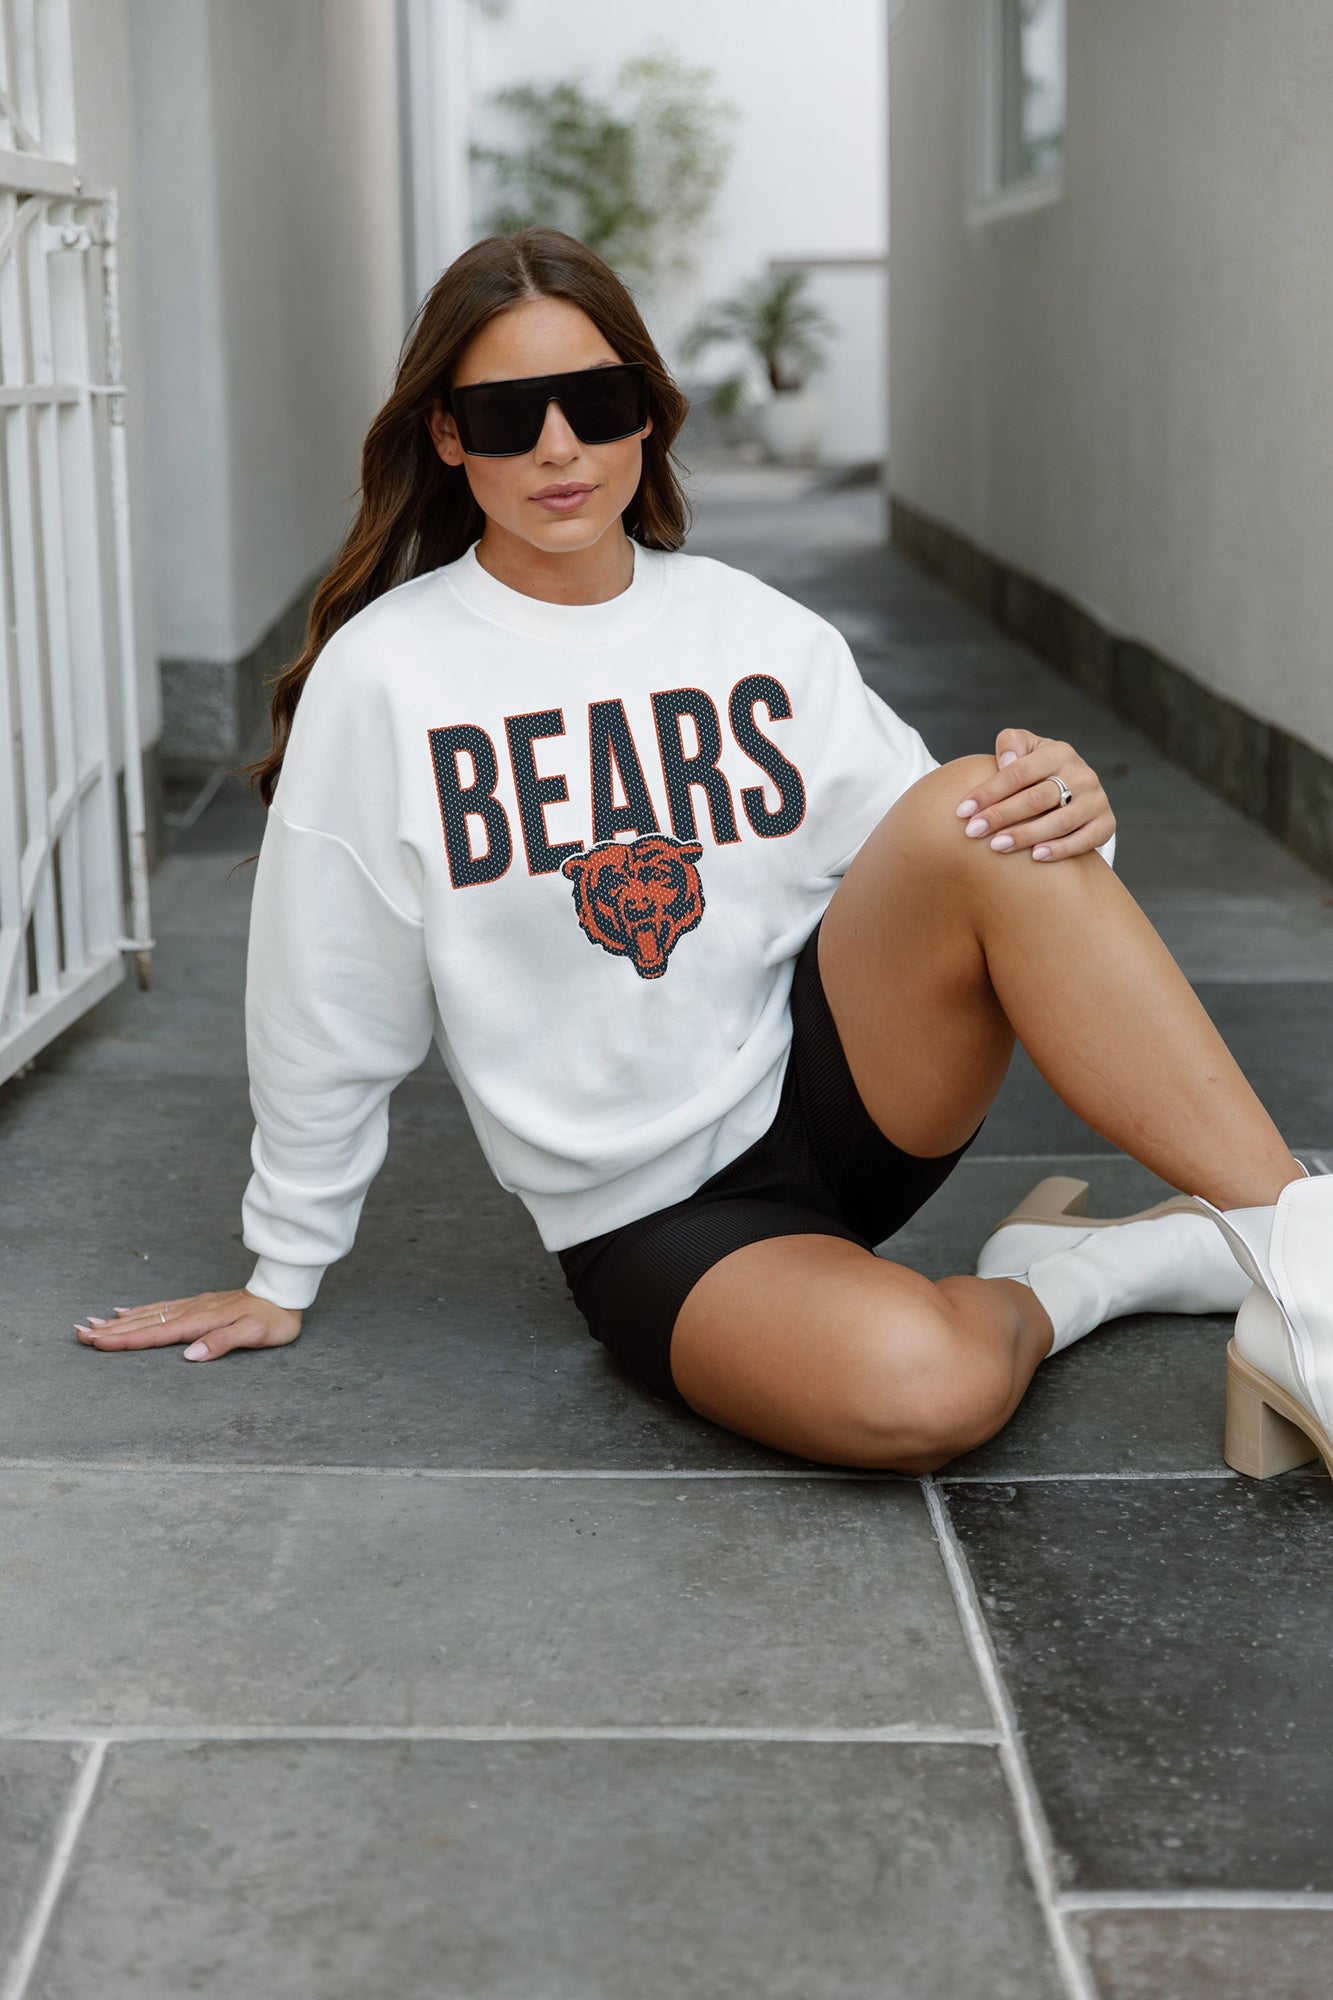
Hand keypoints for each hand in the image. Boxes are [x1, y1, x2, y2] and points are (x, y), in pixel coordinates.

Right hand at [74, 1289, 303, 1360]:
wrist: (285, 1292)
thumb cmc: (273, 1318)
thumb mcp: (254, 1333)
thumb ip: (222, 1342)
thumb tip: (190, 1356)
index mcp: (200, 1321)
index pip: (155, 1333)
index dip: (125, 1339)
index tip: (97, 1342)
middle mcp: (191, 1311)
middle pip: (144, 1322)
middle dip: (110, 1330)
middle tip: (79, 1333)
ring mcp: (193, 1306)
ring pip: (148, 1313)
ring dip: (119, 1320)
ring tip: (93, 1323)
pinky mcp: (198, 1304)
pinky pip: (161, 1307)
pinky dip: (140, 1310)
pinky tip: (126, 1310)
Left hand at [955, 728, 1114, 860]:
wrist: (1073, 790)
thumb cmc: (1036, 771)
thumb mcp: (1025, 749)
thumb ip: (1011, 744)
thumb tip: (1008, 761)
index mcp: (1059, 752)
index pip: (1018, 772)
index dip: (989, 792)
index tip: (962, 811)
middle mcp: (1082, 774)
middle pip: (1036, 798)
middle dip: (1001, 815)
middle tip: (973, 832)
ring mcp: (1096, 800)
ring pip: (1059, 821)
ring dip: (1026, 835)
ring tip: (997, 846)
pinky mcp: (1105, 824)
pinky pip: (1085, 840)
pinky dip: (1060, 849)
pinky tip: (1035, 857)